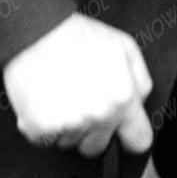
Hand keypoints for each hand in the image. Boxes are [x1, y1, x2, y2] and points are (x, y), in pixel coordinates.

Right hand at [3, 13, 153, 156]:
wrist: (36, 31)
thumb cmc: (78, 36)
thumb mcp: (125, 48)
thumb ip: (140, 82)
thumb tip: (138, 106)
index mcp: (122, 98)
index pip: (139, 141)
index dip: (129, 137)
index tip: (122, 133)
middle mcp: (98, 115)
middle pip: (97, 147)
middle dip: (90, 131)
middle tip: (79, 103)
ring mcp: (69, 123)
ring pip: (69, 143)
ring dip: (64, 126)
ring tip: (59, 95)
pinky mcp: (40, 127)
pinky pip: (43, 140)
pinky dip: (40, 125)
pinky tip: (42, 101)